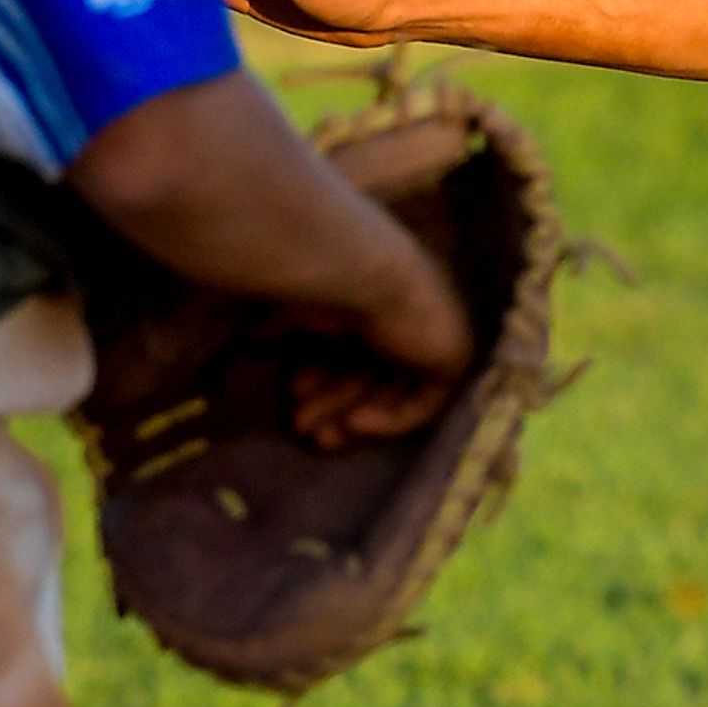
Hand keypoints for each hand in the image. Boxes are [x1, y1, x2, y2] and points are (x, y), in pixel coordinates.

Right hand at [289, 249, 473, 448]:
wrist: (362, 269)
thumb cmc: (321, 279)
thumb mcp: (293, 305)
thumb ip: (279, 321)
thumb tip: (254, 335)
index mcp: (376, 295)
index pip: (354, 348)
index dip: (322, 374)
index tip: (293, 395)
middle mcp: (408, 314)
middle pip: (373, 372)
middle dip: (334, 403)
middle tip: (301, 428)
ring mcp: (434, 333)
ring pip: (394, 390)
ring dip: (354, 415)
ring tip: (320, 437)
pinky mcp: (453, 355)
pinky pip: (424, 403)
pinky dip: (391, 419)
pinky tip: (355, 424)